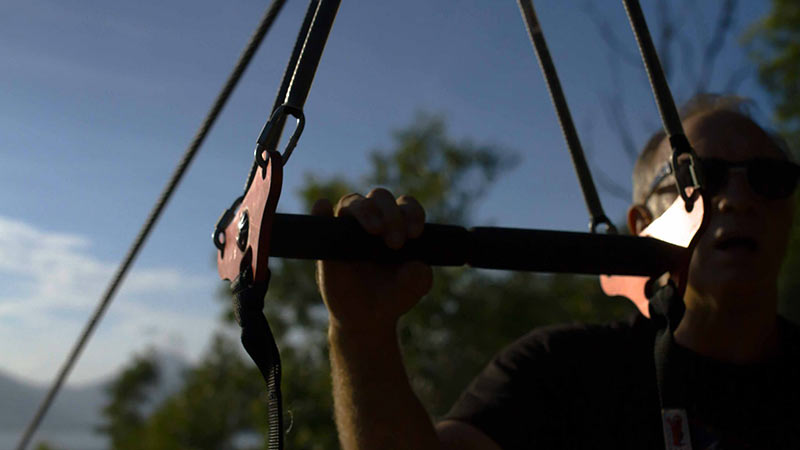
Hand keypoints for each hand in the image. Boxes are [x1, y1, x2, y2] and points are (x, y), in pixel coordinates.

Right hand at [312, 188, 432, 333]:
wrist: (366, 319)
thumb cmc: (392, 296)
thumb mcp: (412, 289)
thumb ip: (419, 277)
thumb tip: (415, 265)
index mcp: (398, 225)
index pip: (406, 205)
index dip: (412, 213)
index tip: (415, 234)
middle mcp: (373, 220)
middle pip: (380, 197)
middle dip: (391, 214)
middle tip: (396, 243)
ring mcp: (348, 228)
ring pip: (352, 201)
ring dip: (365, 210)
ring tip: (375, 230)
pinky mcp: (327, 241)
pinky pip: (321, 219)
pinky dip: (320, 211)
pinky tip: (323, 207)